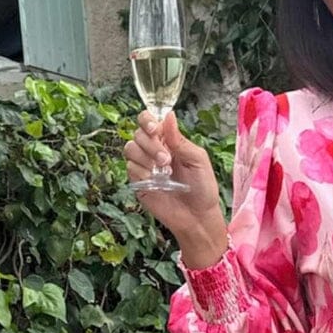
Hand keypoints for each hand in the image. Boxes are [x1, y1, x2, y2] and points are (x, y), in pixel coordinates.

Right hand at [123, 110, 227, 256]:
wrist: (198, 216)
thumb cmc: (202, 187)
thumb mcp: (197, 159)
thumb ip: (180, 139)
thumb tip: (168, 115)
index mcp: (168, 141)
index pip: (148, 121)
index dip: (147, 121)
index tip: (155, 130)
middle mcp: (153, 150)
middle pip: (137, 133)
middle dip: (151, 144)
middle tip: (167, 160)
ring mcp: (144, 166)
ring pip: (130, 148)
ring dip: (145, 157)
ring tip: (164, 171)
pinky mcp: (138, 182)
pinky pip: (130, 168)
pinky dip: (142, 172)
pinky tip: (156, 182)